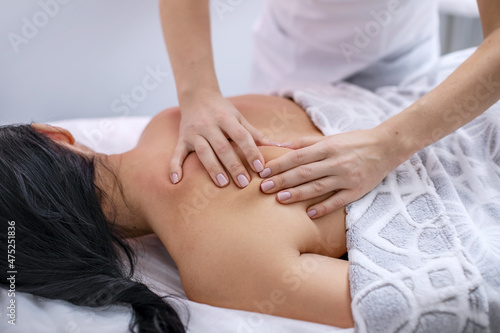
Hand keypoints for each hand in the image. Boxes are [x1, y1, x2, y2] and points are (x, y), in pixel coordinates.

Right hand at [170, 91, 270, 187]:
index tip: (260, 167)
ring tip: (222, 184)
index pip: (241, 136)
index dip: (251, 151)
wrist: (196, 95)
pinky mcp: (182, 139)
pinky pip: (177, 153)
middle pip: (222, 147)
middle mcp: (209, 125)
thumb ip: (256, 134)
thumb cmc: (223, 110)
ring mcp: (193, 132)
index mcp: (226, 118)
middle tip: (243, 183)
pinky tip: (176, 181)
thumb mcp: (239, 118)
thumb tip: (280, 147)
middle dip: (233, 165)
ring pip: (203, 151)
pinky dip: (175, 166)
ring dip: (212, 168)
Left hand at [259, 129, 397, 217]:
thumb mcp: (330, 138)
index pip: (298, 157)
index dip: (279, 165)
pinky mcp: (358, 190)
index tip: (263, 172)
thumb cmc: (354, 141)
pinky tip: (309, 214)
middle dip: (282, 180)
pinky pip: (338, 201)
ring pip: (318, 187)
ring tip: (280, 199)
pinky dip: (323, 208)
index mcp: (328, 147)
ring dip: (297, 194)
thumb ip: (306, 142)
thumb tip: (281, 145)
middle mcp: (336, 162)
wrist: (387, 146)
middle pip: (304, 173)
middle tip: (264, 188)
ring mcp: (347, 177)